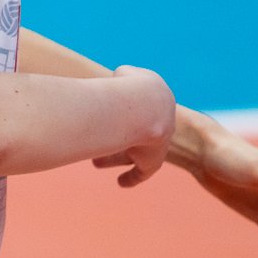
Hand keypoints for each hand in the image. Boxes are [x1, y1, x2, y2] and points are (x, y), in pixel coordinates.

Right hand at [90, 66, 175, 188]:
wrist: (146, 105)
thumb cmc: (130, 88)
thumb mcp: (124, 75)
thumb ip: (118, 80)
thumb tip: (105, 84)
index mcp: (158, 99)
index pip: (144, 107)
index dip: (125, 110)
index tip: (113, 116)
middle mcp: (161, 122)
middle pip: (140, 131)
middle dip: (122, 135)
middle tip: (107, 137)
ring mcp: (158, 142)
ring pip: (136, 152)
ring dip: (116, 157)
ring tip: (96, 162)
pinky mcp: (153, 160)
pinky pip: (142, 171)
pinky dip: (132, 177)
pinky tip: (121, 182)